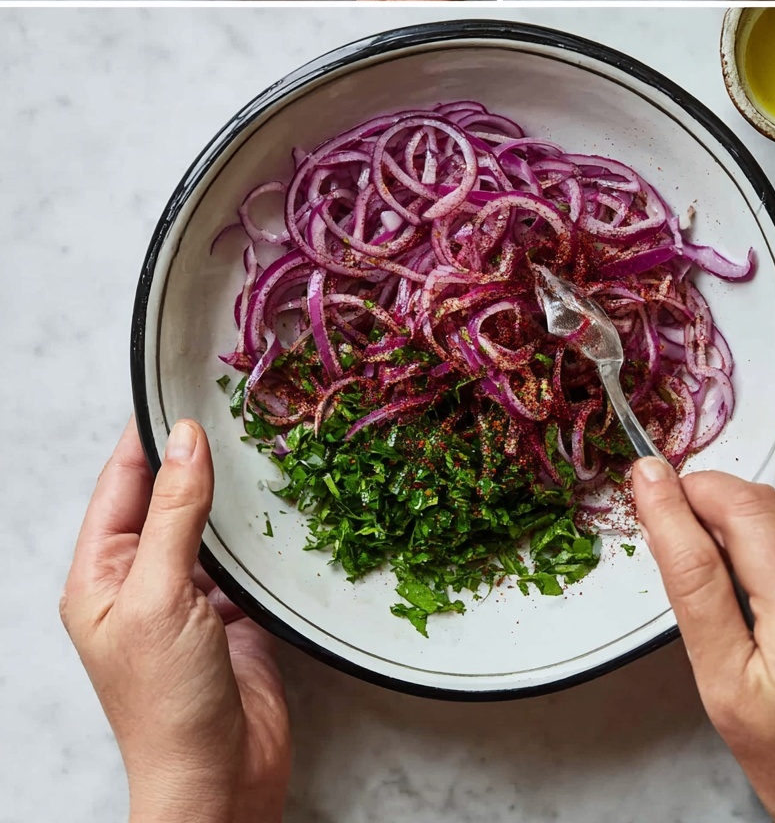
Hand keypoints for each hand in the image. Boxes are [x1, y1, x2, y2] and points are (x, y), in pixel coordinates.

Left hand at [60, 418, 290, 822]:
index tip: (174, 386)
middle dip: (193, 455)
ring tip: (259, 443)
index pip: (120, 483)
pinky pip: (243, 557)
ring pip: (208, 523)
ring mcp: (186, 596)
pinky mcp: (231, 613)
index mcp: (100, 575)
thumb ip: (174, 514)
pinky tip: (281, 504)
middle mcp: (140, 579)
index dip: (146, 435)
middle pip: (165, 497)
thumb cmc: (167, 703)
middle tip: (229, 406)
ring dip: (230, 491)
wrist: (219, 781)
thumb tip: (184, 439)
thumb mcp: (159, 597)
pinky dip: (260, 533)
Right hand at [632, 456, 774, 817]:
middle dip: (714, 496)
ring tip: (747, 540)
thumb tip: (664, 521)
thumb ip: (694, 596)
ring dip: (765, 502)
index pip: (710, 547)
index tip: (647, 477)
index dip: (668, 503)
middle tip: (692, 516)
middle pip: (759, 505)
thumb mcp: (727, 691)